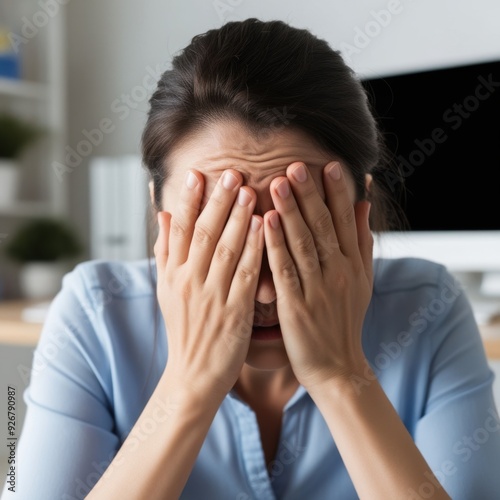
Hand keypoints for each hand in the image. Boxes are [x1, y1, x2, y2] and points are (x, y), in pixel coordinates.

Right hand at [154, 169, 263, 399]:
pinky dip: (252, 248)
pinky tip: (263, 226)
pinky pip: (244, 274)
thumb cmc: (185, 329)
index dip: (188, 200)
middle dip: (217, 201)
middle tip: (231, 173)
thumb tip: (164, 215)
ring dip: (236, 218)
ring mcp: (211, 296)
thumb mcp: (167, 290)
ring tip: (249, 190)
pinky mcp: (233, 311)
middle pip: (202, 234)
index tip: (198, 174)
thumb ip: (166, 251)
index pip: (179, 230)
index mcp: (172, 274)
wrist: (193, 375)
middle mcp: (188, 281)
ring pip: (223, 249)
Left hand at [263, 161, 372, 389]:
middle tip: (296, 165)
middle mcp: (339, 273)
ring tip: (279, 183)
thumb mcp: (363, 280)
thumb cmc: (345, 320)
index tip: (329, 165)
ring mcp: (317, 289)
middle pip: (324, 227)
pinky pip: (284, 270)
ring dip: (291, 212)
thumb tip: (364, 202)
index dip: (337, 192)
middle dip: (310, 195)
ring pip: (304, 244)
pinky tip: (265, 221)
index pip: (346, 221)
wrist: (337, 366)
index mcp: (353, 265)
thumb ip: (362, 240)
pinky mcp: (296, 306)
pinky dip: (276, 244)